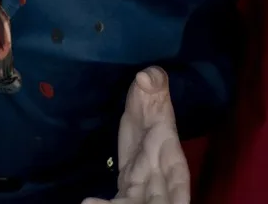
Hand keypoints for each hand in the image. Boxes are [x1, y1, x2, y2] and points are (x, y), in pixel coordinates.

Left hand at [83, 68, 189, 203]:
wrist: (140, 114)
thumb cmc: (151, 102)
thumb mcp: (153, 89)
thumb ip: (154, 83)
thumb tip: (145, 76)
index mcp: (173, 159)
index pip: (178, 183)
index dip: (178, 199)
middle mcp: (160, 180)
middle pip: (157, 202)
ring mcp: (142, 188)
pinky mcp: (127, 190)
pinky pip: (120, 201)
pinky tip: (88, 203)